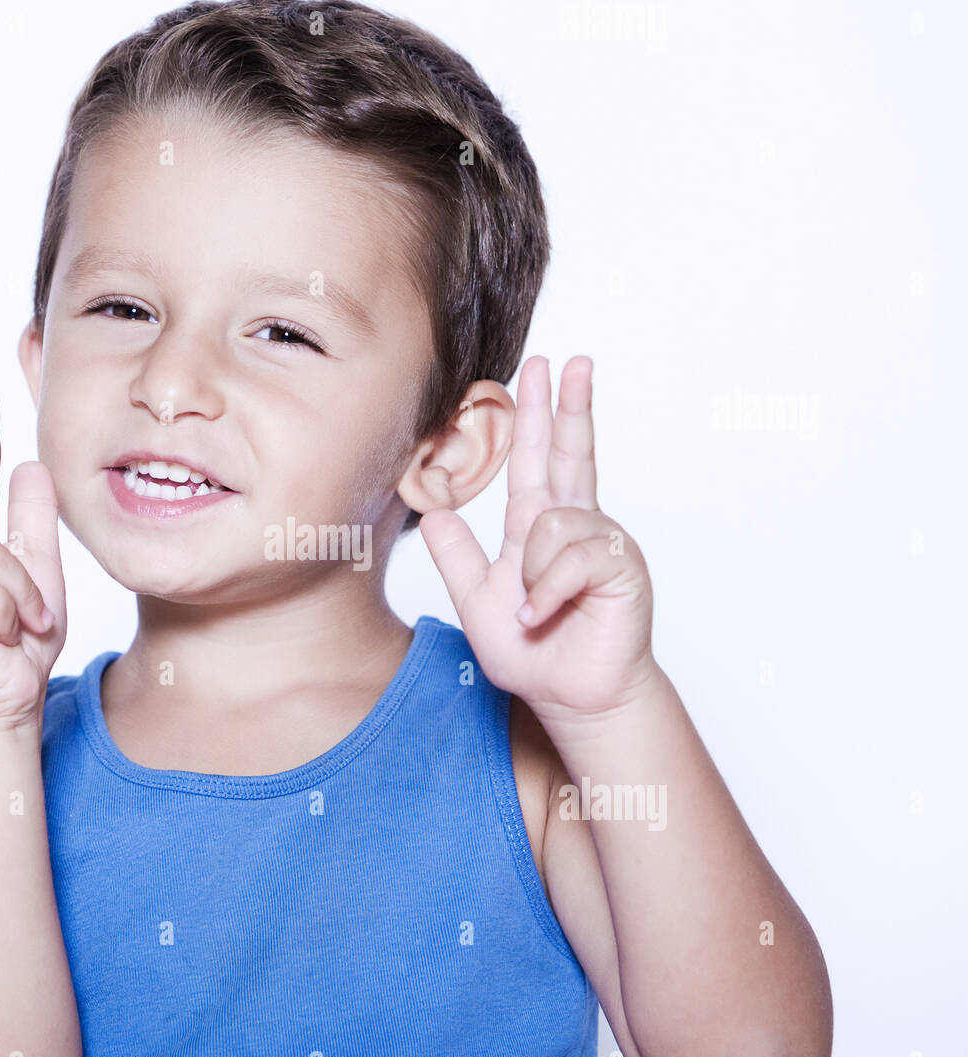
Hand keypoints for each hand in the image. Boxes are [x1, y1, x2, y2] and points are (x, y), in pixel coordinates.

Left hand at [420, 355, 655, 724]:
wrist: (571, 697)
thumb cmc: (533, 654)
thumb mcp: (476, 600)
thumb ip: (456, 555)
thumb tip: (436, 509)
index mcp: (539, 527)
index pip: (538, 460)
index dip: (538, 416)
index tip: (537, 373)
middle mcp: (574, 526)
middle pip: (570, 452)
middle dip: (567, 405)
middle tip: (569, 359)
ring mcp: (601, 543)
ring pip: (551, 522)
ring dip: (530, 574)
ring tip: (532, 611)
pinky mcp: (621, 565)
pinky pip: (570, 557)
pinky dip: (547, 590)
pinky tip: (544, 614)